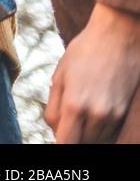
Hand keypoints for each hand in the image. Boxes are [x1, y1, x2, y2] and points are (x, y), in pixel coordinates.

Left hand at [46, 3, 139, 142]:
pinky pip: (110, 131)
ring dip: (86, 132)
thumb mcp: (59, 76)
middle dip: (70, 134)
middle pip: (81, 143)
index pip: (66, 144)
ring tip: (82, 105)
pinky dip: (100, 126)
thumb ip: (54, 108)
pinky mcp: (126, 112)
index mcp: (74, 105)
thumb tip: (55, 130)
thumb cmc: (84, 52)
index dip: (60, 143)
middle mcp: (97, 115)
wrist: (119, 36)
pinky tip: (96, 105)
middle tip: (66, 116)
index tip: (58, 136)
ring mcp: (115, 115)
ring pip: (96, 138)